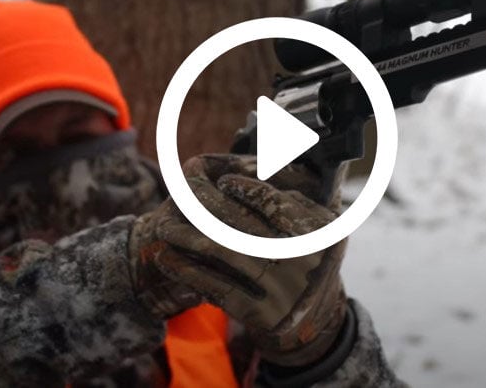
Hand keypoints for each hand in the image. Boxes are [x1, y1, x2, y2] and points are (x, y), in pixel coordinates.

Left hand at [129, 154, 346, 365]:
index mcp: (322, 232)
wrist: (314, 319)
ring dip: (187, 237)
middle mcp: (305, 261)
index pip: (274, 202)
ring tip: (163, 227)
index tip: (222, 182)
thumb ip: (291, 195)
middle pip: (242, 224)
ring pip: (225, 254)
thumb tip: (246, 167)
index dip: (246, 189)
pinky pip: (217, 289)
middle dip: (205, 206)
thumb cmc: (309, 256)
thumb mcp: (319, 223)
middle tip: (179, 192)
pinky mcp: (262, 315)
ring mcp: (283, 291)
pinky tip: (168, 259)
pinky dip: (189, 272)